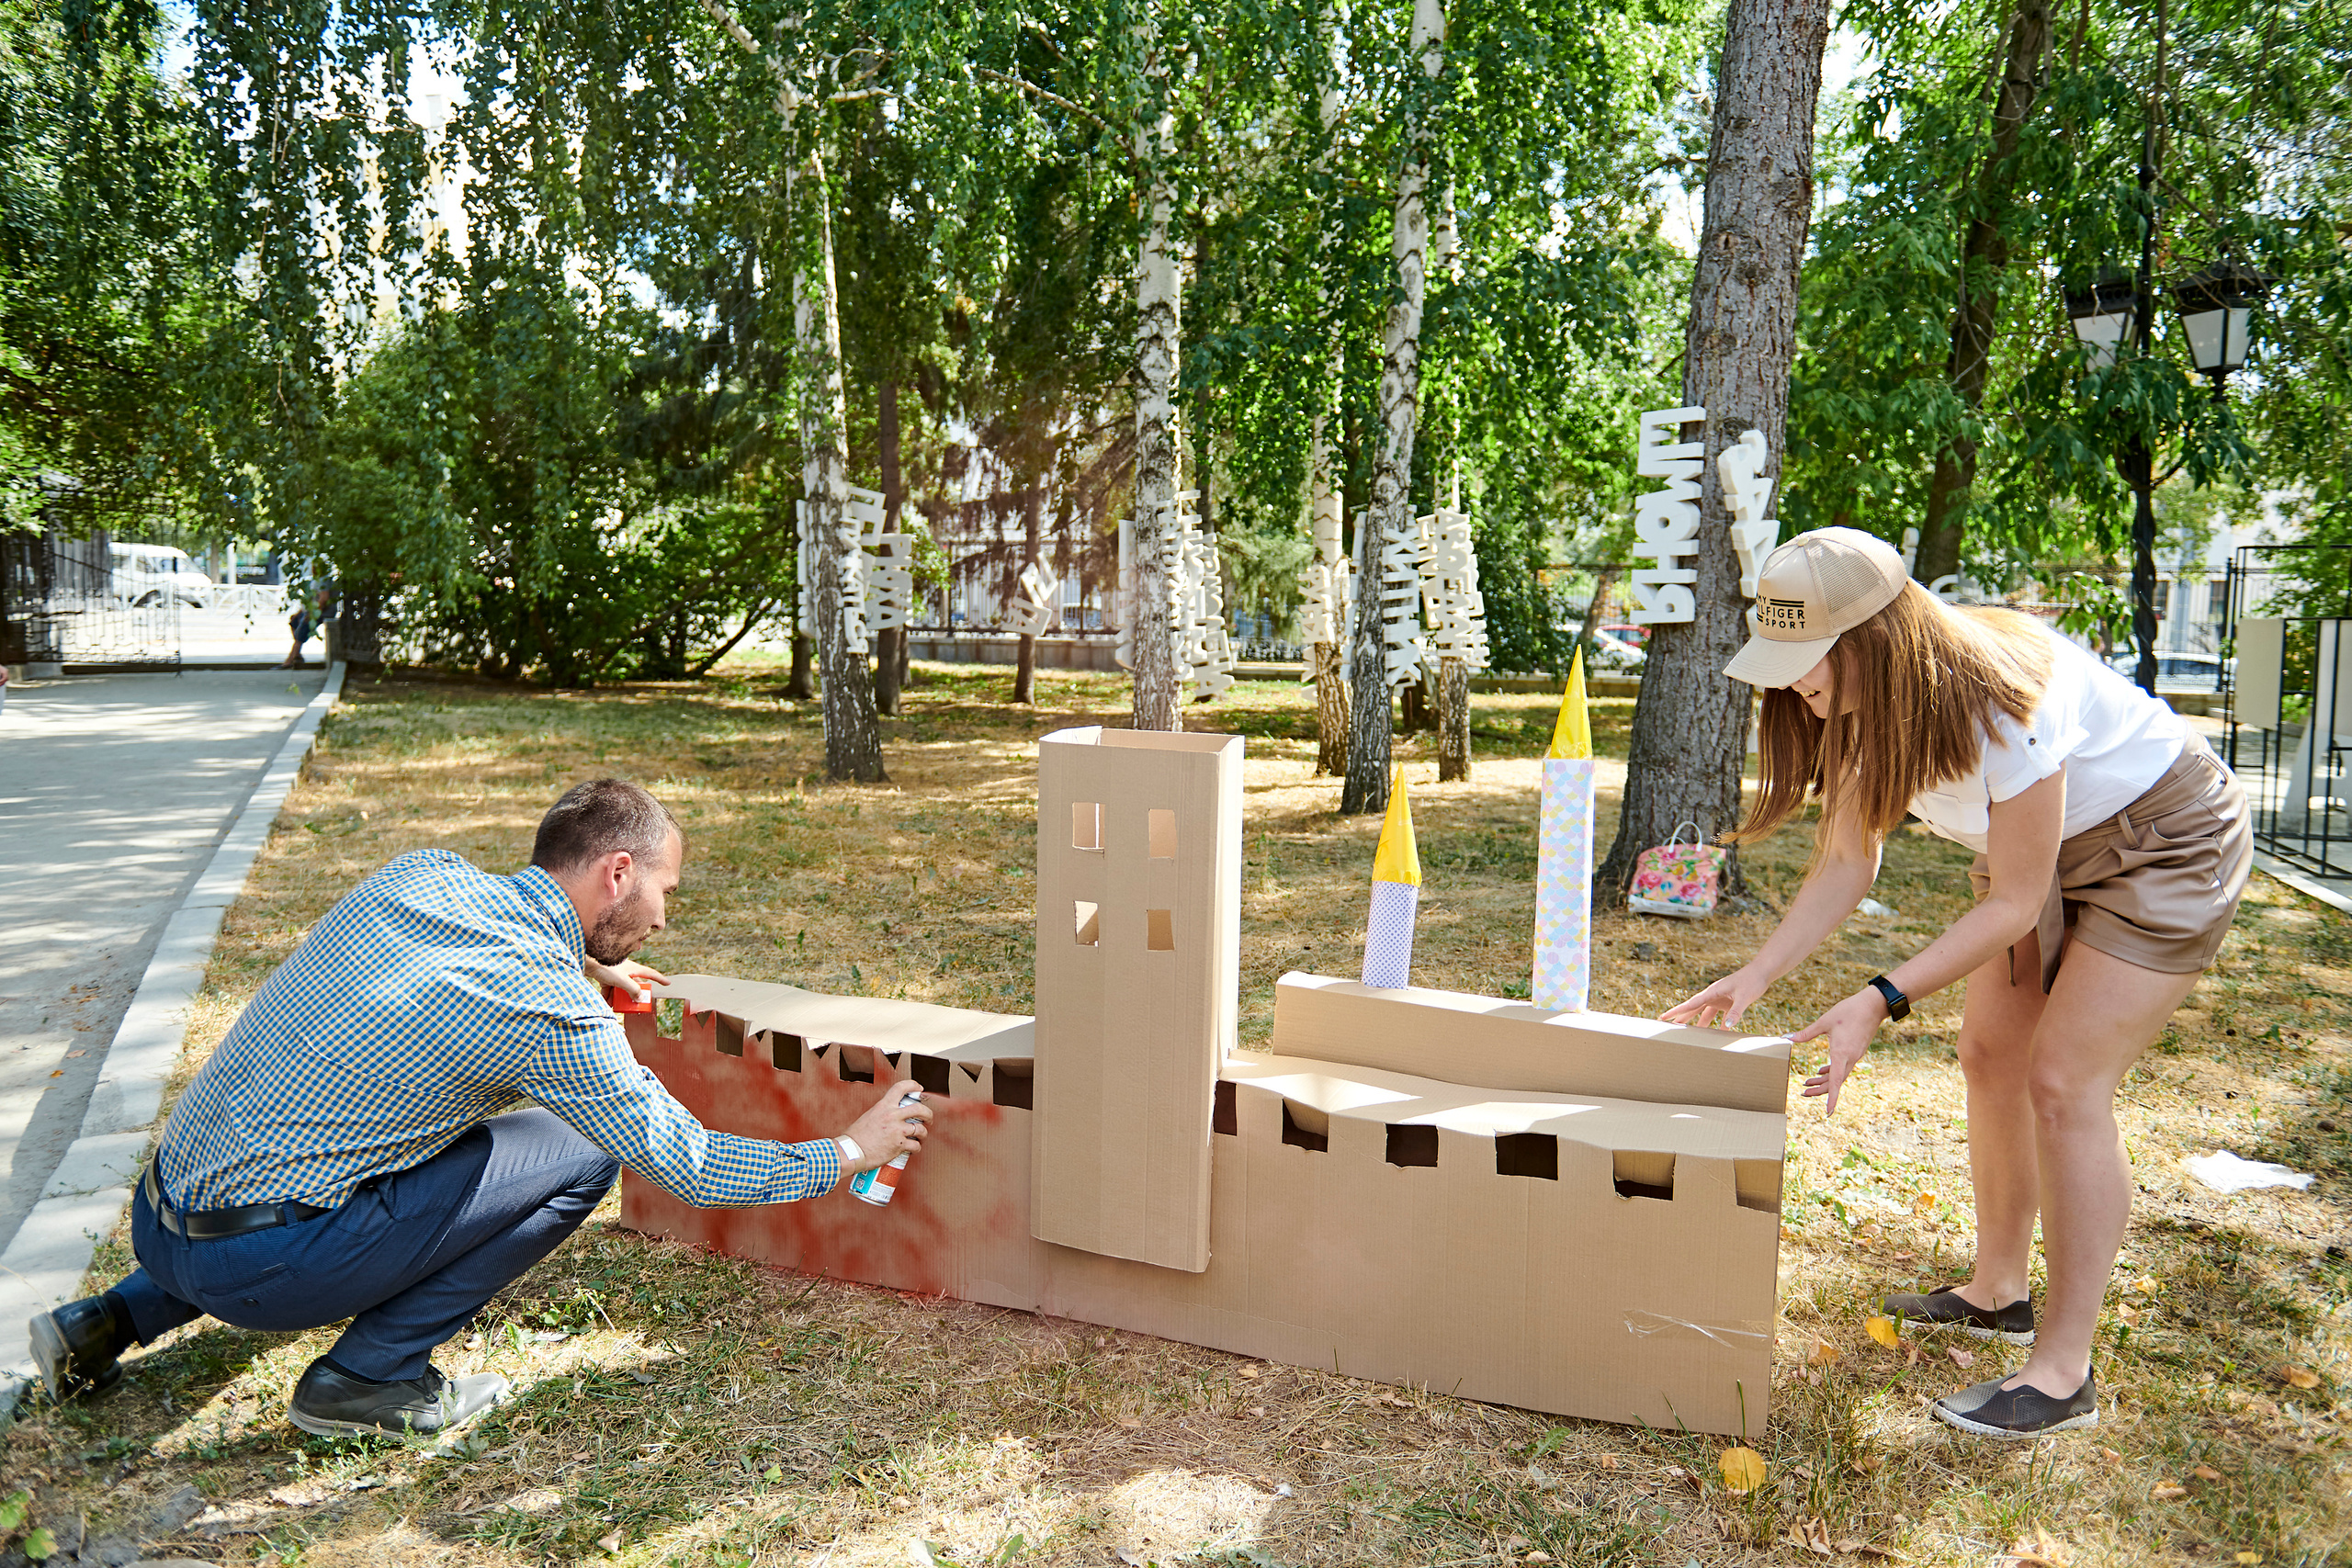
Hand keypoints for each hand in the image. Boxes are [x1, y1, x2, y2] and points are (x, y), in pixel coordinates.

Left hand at [585, 957, 667, 1001]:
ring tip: (617, 1007)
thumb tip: (640, 999)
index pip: (650, 973)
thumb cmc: (605, 967)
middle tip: (635, 1005)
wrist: (586, 962)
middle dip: (633, 996)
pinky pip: (610, 989)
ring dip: (619, 998)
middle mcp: (626, 971)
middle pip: (634, 985)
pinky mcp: (605, 977)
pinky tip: (606, 1003)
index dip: (660, 979)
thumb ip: (633, 990)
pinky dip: (609, 996)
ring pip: (621, 989)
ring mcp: (615, 975)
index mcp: (633, 968)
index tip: (667, 983)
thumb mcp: (622, 980)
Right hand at [838, 1079, 933, 1172]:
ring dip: (923, 1133)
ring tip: (920, 1137)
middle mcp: (892, 1116)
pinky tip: (913, 1149)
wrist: (851, 1151)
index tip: (919, 1088)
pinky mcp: (899, 1145)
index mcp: (883, 1106)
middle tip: (928, 1118)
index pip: (900, 1088)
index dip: (913, 1085)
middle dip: (928, 1114)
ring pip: (921, 1129)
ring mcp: (897, 1131)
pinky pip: (915, 1146)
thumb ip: (882, 1114)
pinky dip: (916, 1148)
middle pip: (919, 1109)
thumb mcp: (868, 1116)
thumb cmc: (855, 1137)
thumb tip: (890, 1117)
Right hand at [1661, 966, 1767, 1028]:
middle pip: (1694, 1009)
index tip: (1664, 1017)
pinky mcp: (1730, 1002)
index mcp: (1713, 992)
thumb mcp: (1744, 997)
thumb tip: (1726, 1027)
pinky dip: (1719, 1025)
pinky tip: (1718, 1033)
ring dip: (1700, 1023)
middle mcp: (1714, 995)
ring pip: (1706, 1013)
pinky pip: (1721, 1016)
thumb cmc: (1752, 980)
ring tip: (1692, 1034)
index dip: (1677, 1011)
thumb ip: (1735, 1012)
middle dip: (1682, 1017)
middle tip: (1670, 1026)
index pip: (1691, 1004)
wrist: (1762, 971)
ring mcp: (1721, 999)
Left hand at [1794, 989, 1888, 1114]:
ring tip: (1807, 1082)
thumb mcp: (1824, 1021)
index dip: (1831, 1098)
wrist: (1873, 1005)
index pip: (1836, 1081)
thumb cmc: (1848, 1011)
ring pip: (1839, 1075)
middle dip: (1819, 1089)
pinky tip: (1821, 1070)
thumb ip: (1806, 1033)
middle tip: (1803, 1091)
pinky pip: (1843, 1067)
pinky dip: (1831, 1071)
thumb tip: (1787, 1038)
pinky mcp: (1856, 1051)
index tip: (1828, 1112)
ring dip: (1824, 1080)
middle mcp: (1850, 1058)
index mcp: (1841, 1053)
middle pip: (1835, 1081)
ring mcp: (1855, 1055)